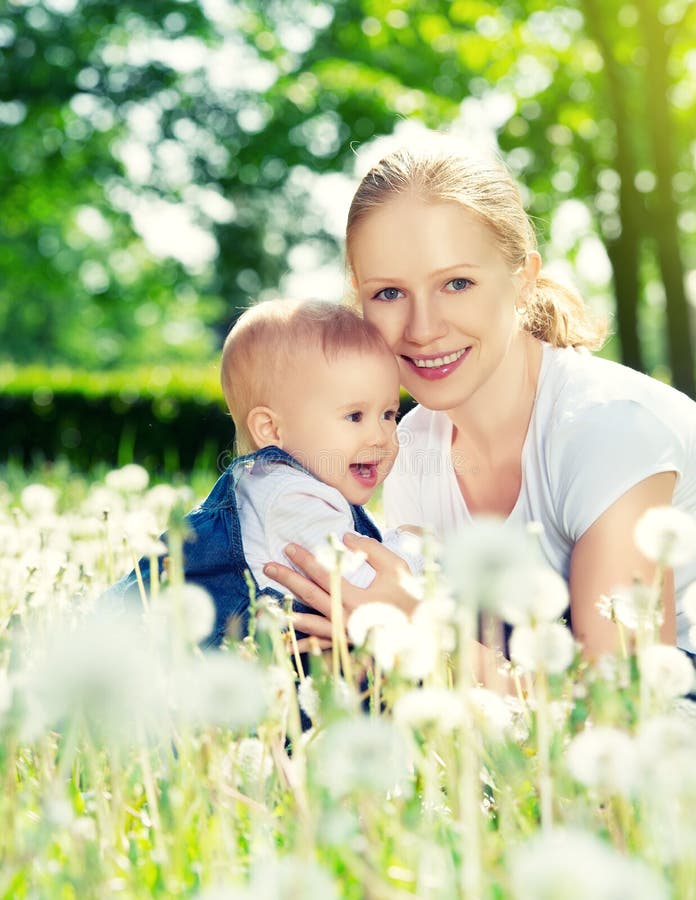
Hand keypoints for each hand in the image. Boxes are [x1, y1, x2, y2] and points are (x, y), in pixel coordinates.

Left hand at [263, 533, 416, 642]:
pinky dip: (304, 644)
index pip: (322, 573)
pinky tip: (288, 643)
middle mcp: (345, 616)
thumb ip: (369, 549)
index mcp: (355, 596)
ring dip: (287, 609)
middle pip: (309, 594)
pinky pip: (321, 644)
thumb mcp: (394, 566)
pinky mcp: (348, 644)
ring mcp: (345, 633)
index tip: (288, 547)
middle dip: (286, 579)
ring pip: (309, 620)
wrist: (424, 631)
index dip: (304, 559)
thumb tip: (344, 537)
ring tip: (266, 603)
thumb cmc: (410, 596)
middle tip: (267, 566)